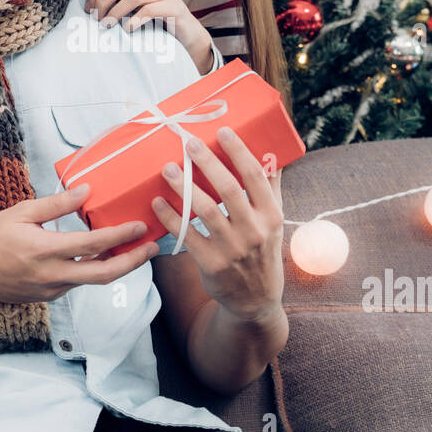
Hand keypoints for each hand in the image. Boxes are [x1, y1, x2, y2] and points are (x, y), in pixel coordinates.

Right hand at [0, 184, 158, 305]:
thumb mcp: (20, 213)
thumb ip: (56, 204)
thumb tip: (86, 191)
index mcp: (44, 251)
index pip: (92, 245)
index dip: (120, 236)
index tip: (140, 227)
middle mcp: (52, 276)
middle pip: (104, 274)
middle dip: (133, 261)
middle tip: (152, 248)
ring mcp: (51, 290)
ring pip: (93, 280)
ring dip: (116, 265)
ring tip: (134, 249)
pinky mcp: (49, 297)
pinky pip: (78, 283)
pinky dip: (95, 270)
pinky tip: (102, 256)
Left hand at [85, 0, 213, 72]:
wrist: (184, 30)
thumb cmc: (154, 15)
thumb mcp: (132, 1)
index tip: (88, 9)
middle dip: (103, 1)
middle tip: (97, 18)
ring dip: (116, 12)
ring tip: (108, 24)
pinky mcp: (174, 6)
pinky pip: (149, 10)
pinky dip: (134, 20)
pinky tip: (127, 29)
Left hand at [150, 126, 284, 324]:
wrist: (256, 301)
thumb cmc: (262, 250)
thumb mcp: (274, 222)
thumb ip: (271, 188)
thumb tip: (271, 152)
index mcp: (271, 215)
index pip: (255, 176)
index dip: (238, 151)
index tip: (222, 131)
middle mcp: (254, 230)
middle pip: (228, 189)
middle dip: (207, 163)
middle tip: (188, 143)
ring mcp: (232, 249)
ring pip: (204, 210)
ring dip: (184, 187)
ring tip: (167, 169)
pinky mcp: (211, 264)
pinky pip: (186, 235)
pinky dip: (170, 217)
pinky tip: (157, 202)